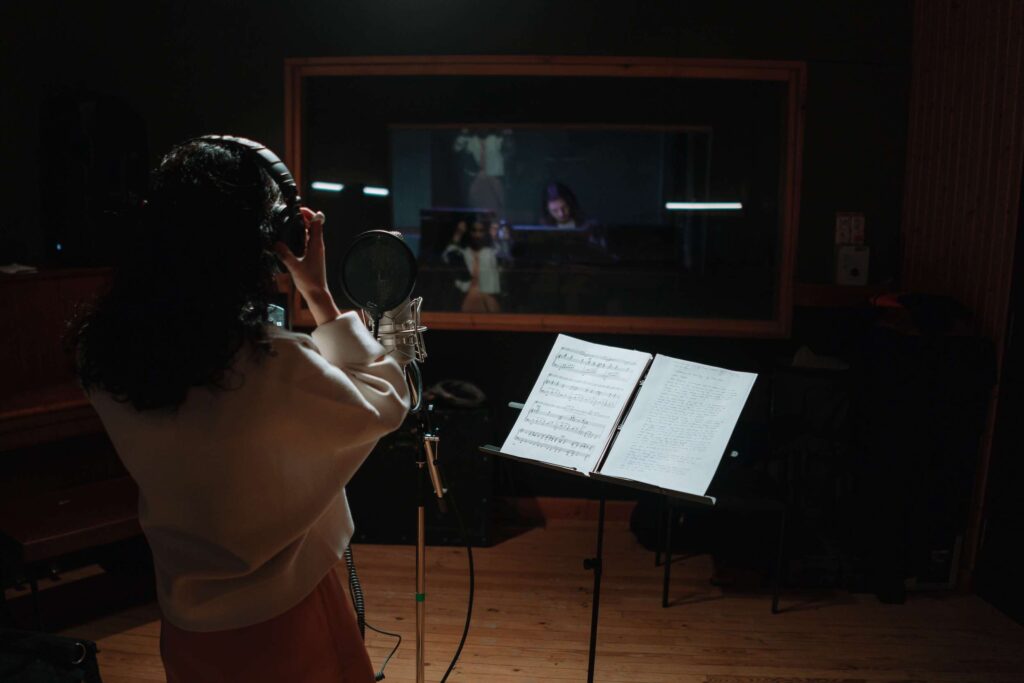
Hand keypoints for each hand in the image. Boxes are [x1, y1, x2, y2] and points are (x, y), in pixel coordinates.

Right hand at [274, 207, 340, 325]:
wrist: (317, 294)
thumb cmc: (310, 282)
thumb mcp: (294, 267)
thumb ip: (285, 254)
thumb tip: (276, 244)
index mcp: (316, 245)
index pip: (317, 222)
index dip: (310, 213)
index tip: (300, 209)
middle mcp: (318, 245)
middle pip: (314, 225)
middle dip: (305, 217)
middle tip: (293, 212)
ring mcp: (316, 250)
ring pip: (311, 233)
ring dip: (303, 226)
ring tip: (291, 221)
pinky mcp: (313, 256)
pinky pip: (308, 241)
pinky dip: (302, 235)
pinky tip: (293, 238)